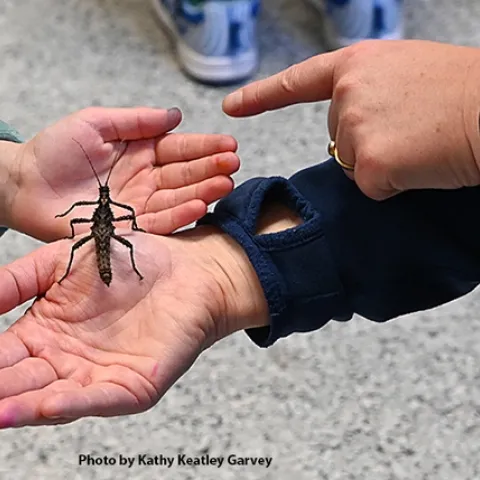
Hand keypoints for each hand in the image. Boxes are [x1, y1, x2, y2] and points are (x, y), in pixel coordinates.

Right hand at [0, 226, 267, 426]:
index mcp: (45, 333)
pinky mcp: (132, 385)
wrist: (185, 269)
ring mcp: (98, 376)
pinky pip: (98, 399)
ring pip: (51, 399)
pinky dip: (72, 404)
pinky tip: (46, 404)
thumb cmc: (129, 261)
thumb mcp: (61, 262)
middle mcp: (66, 361)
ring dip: (22, 407)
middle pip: (20, 384)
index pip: (0, 357)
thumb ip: (17, 281)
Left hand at [3, 107, 238, 240]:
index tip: (228, 144)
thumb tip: (176, 116)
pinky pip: (160, 222)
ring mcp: (140, 204)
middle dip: (211, 169)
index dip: (204, 147)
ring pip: (178, 198)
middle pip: (185, 174)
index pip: (179, 149)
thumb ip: (137, 121)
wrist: (25, 184)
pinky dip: (181, 215)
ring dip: (203, 191)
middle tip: (234, 164)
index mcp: (141, 152)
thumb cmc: (56, 149)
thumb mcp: (97, 122)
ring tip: (225, 183)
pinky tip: (200, 206)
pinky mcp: (130, 227)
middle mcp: (146, 179)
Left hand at [223, 40, 479, 199]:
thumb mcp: (406, 72)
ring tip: (419, 142)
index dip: (261, 96)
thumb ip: (367, 93)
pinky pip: (369, 187)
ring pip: (352, 165)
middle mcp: (347, 94)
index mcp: (356, 65)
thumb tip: (347, 129)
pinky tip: (418, 163)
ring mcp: (355, 128)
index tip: (231, 107)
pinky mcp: (368, 164)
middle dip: (367, 143)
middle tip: (411, 128)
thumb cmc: (462, 90)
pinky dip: (393, 184)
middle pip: (337, 138)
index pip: (298, 82)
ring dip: (381, 163)